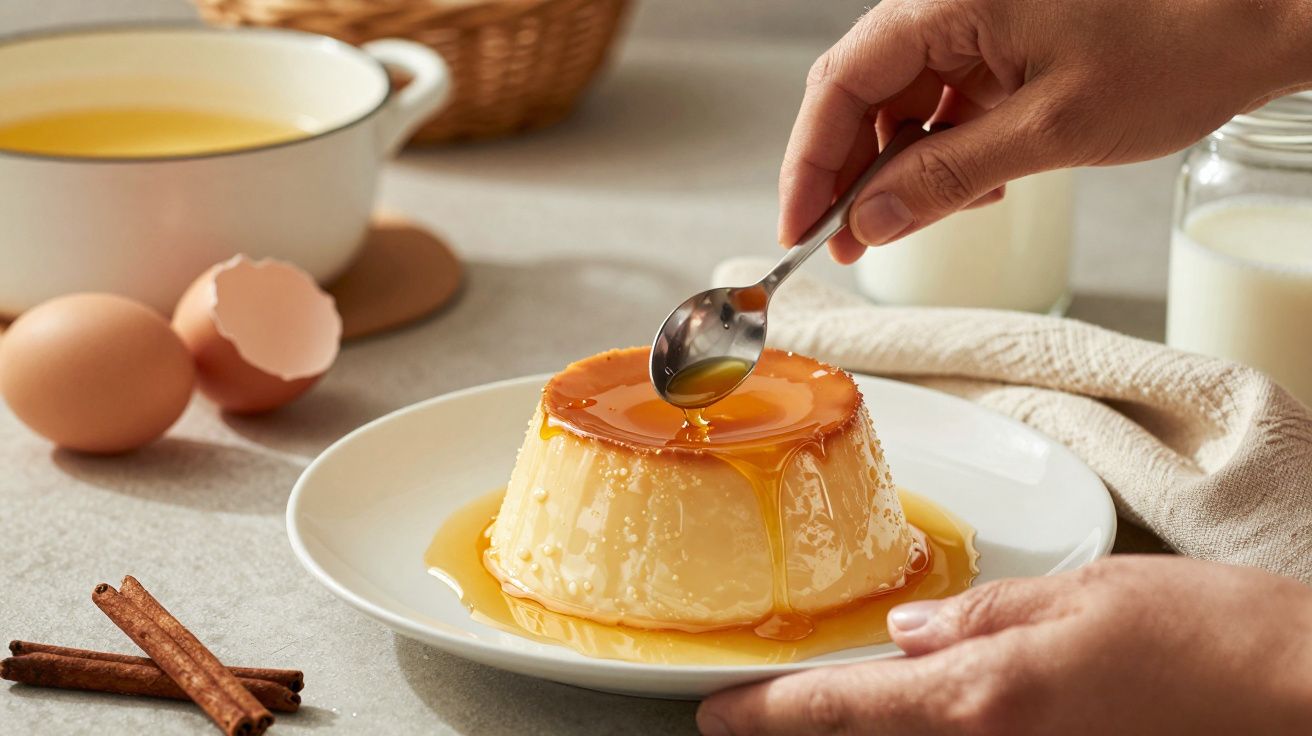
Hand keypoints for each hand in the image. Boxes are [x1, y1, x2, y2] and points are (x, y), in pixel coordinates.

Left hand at [697, 556, 1311, 734]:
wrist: (1299, 694)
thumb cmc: (1204, 635)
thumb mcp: (1078, 597)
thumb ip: (978, 618)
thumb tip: (908, 632)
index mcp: (986, 699)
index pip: (844, 711)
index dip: (768, 713)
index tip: (716, 714)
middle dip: (815, 725)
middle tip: (768, 702)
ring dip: (877, 726)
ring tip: (850, 693)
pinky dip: (934, 729)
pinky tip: (937, 702)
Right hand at [783, 0, 1311, 262]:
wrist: (1256, 22)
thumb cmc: (1173, 51)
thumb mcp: (1048, 132)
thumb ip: (947, 178)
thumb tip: (869, 224)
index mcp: (949, 3)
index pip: (841, 82)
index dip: (810, 163)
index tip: (799, 229)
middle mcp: (950, 8)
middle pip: (861, 96)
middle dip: (850, 176)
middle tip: (846, 247)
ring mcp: (976, 29)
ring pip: (901, 107)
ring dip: (899, 173)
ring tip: (913, 225)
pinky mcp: (1001, 50)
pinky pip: (945, 107)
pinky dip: (944, 156)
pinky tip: (972, 192)